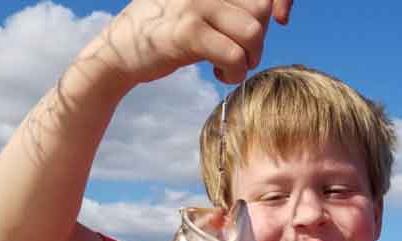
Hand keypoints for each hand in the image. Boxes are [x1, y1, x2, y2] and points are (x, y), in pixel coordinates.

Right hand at [93, 0, 293, 86]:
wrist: (117, 53)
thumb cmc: (164, 33)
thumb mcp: (197, 8)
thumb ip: (227, 4)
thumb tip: (274, 10)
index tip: (283, 20)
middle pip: (261, 8)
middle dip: (258, 38)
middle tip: (239, 54)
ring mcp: (195, 3)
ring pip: (253, 32)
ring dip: (249, 58)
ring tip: (230, 66)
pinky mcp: (188, 32)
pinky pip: (234, 55)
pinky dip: (234, 72)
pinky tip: (219, 73)